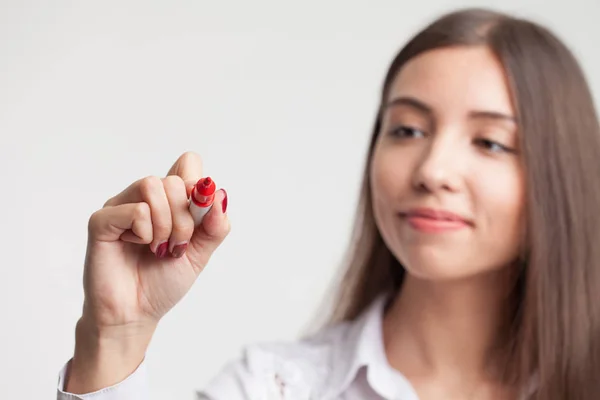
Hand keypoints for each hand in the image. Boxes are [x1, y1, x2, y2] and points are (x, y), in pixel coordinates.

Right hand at [82, 151, 229, 329]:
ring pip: (153, 186)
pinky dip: (145, 233)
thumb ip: (215, 226)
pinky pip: (135, 210)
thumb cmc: (163, 282)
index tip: (200, 217)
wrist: (135, 314)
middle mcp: (144, 197)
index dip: (199, 187)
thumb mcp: (200, 254)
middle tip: (177, 246)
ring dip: (166, 224)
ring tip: (159, 249)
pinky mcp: (102, 220)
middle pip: (174, 179)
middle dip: (185, 219)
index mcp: (169, 200)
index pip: (188, 163)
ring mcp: (122, 205)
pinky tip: (136, 247)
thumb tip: (218, 195)